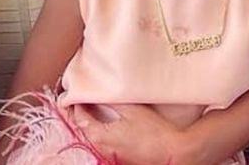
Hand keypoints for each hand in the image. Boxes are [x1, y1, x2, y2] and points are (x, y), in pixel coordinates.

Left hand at [73, 103, 191, 164]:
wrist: (172, 151)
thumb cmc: (153, 131)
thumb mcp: (131, 110)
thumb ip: (113, 101)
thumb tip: (101, 92)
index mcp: (99, 135)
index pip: (79, 118)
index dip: (76, 104)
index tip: (76, 94)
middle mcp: (102, 147)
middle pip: (84, 128)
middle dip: (82, 113)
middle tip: (83, 99)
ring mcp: (111, 153)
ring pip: (94, 136)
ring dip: (92, 122)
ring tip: (95, 108)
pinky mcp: (121, 156)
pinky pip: (105, 141)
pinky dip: (103, 130)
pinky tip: (110, 123)